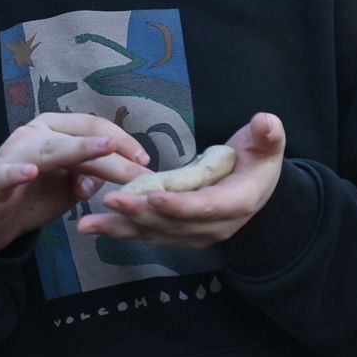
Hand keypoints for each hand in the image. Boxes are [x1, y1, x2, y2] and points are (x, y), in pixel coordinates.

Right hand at [0, 113, 151, 251]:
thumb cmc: (31, 196)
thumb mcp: (68, 187)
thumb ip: (89, 176)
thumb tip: (106, 176)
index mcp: (52, 130)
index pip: (92, 125)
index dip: (121, 140)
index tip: (146, 161)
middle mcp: (32, 134)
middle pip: (79, 139)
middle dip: (114, 156)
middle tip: (142, 173)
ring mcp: (12, 154)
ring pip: (51, 150)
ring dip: (78, 150)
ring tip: (103, 149)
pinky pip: (7, 174)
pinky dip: (18, 172)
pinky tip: (31, 172)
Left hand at [78, 112, 285, 247]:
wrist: (255, 185)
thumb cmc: (257, 158)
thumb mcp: (267, 143)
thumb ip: (268, 135)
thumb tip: (266, 122)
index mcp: (238, 202)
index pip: (207, 206)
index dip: (181, 204)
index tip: (154, 197)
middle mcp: (216, 225)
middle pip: (174, 223)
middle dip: (141, 214)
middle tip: (111, 200)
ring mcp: (195, 233)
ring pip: (155, 233)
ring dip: (121, 228)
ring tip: (88, 224)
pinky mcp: (178, 233)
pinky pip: (148, 233)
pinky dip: (121, 230)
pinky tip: (93, 227)